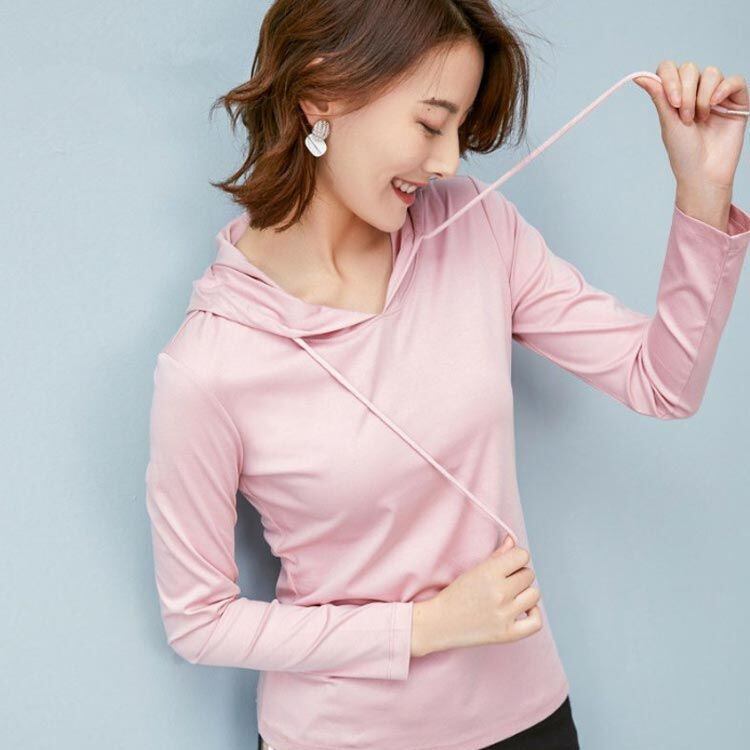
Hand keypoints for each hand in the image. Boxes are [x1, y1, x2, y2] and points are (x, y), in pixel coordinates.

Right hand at [410, 534, 541, 656]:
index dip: (516, 558)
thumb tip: (513, 540)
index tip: (507, 565)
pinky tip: (523, 609)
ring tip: (511, 596)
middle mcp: (499, 592)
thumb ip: (497, 555)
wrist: (440, 623)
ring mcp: (504, 614)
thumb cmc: (456, 594)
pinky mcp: (507, 634)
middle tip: (504, 582)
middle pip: (529, 575)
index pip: (522, 556)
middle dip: (519, 575)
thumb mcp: (474, 570)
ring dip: (525, 593)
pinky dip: (533, 614)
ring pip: (534, 595)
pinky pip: (536, 622)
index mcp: (489, 573)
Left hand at [633, 60, 747, 189]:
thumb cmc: (684, 152)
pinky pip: (734, 80)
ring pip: (711, 73)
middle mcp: (695, 92)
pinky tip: (717, 104)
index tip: (672, 103)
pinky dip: (724, 89)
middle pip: (689, 69)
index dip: (669, 79)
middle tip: (686, 118)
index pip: (669, 69)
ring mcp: (716, 95)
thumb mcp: (668, 122)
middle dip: (685, 93)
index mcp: (675, 96)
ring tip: (701, 119)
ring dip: (703, 96)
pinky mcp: (736, 100)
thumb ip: (659, 96)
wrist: (704, 172)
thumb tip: (639, 77)